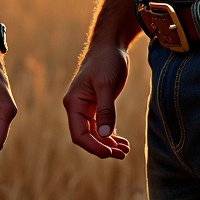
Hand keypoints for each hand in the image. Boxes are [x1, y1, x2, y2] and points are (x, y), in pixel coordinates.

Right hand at [63, 43, 130, 158]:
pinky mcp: (97, 105)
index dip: (94, 146)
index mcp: (73, 103)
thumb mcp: (106, 84)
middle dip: (103, 148)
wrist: (111, 45)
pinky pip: (101, 126)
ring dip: (109, 144)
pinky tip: (122, 141)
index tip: (110, 152)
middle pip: (87, 137)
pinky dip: (111, 135)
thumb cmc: (106, 60)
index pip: (79, 134)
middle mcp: (77, 107)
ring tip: (125, 150)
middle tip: (122, 154)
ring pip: (95, 134)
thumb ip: (105, 110)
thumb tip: (105, 136)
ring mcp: (86, 108)